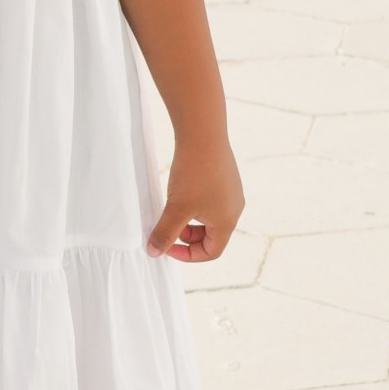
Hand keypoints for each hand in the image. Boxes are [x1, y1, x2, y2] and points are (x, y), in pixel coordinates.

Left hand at [147, 129, 243, 261]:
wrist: (203, 133)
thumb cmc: (193, 173)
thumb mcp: (176, 208)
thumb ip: (165, 233)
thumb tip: (154, 252)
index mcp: (227, 221)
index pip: (212, 252)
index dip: (187, 255)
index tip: (167, 246)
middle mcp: (234, 208)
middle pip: (212, 236)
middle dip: (188, 238)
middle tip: (168, 228)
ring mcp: (232, 191)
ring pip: (211, 218)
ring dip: (191, 221)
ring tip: (173, 210)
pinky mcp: (226, 177)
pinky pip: (212, 201)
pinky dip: (196, 205)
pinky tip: (181, 191)